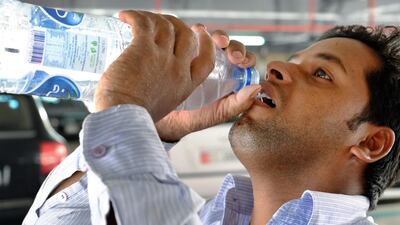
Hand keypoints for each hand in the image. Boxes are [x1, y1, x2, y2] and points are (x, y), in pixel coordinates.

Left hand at [94, 11, 214, 121]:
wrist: (122, 118)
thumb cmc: (135, 117)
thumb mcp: (163, 106)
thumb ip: (164, 93)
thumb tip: (151, 85)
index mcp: (185, 85)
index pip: (206, 58)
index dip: (205, 42)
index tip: (199, 32)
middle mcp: (178, 69)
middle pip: (186, 35)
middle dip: (177, 23)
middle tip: (163, 21)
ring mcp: (162, 58)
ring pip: (165, 25)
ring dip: (152, 17)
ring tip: (139, 19)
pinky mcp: (143, 49)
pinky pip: (143, 23)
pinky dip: (134, 15)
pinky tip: (125, 16)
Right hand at [156, 28, 260, 141]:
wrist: (166, 118)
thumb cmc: (194, 117)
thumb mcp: (219, 112)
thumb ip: (239, 103)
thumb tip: (257, 88)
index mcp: (231, 75)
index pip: (244, 61)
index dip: (246, 58)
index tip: (243, 63)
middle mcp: (218, 61)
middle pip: (231, 46)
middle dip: (234, 47)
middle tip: (233, 56)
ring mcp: (200, 53)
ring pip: (213, 37)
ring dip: (217, 36)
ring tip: (216, 42)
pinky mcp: (183, 47)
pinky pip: (191, 34)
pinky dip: (195, 31)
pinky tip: (194, 36)